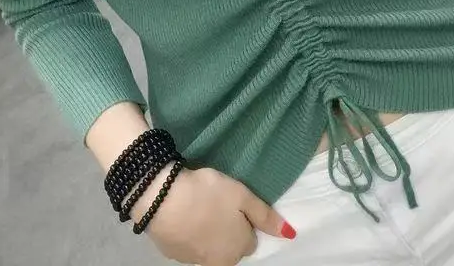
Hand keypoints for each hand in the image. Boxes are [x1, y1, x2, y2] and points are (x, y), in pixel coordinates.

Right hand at [135, 166, 294, 264]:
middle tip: (215, 204)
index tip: (233, 204)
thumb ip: (265, 216)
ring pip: (207, 248)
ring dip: (206, 233)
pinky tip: (182, 215)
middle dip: (226, 231)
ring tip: (198, 207)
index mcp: (238, 249)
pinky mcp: (172, 254)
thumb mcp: (242, 196)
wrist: (162, 198)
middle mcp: (218, 262)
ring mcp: (193, 261)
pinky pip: (187, 244)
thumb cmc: (208, 194)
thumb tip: (291, 234)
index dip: (243, 221)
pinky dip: (187, 233)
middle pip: (229, 247)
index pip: (250, 240)